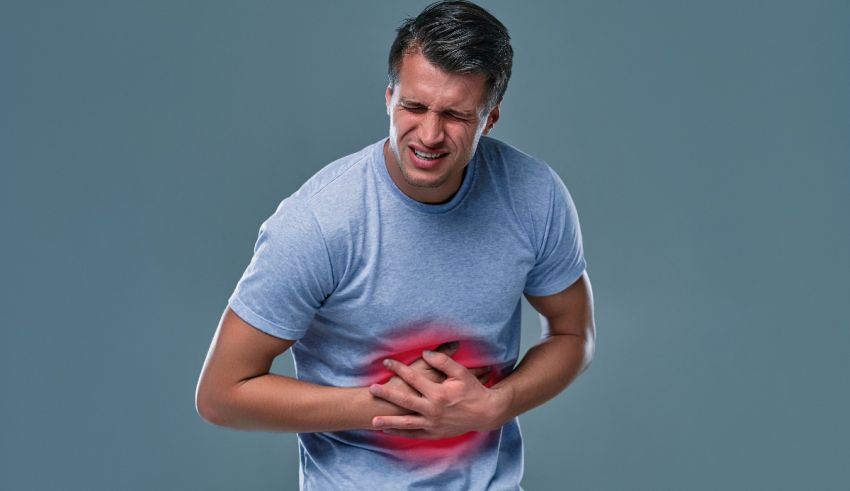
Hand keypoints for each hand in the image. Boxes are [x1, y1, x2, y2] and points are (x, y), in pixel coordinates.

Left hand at [369, 349, 505, 438]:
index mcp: (438, 393)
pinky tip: (388, 431)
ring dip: (389, 422)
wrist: (486, 413)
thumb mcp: (461, 373)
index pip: (413, 378)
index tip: (386, 362)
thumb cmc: (473, 391)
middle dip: (386, 395)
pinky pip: (415, 434)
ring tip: (373, 421)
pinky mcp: (435, 433)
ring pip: (406, 423)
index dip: (399, 368)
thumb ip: (443, 361)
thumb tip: (425, 354)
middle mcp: (433, 409)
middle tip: (372, 390)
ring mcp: (433, 423)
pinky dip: (401, 433)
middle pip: (404, 401)